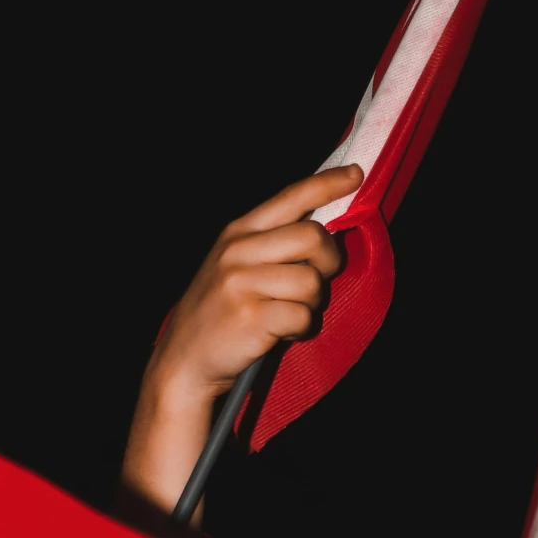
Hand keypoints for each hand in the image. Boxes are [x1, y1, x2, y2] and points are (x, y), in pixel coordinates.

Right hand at [121, 163, 361, 514]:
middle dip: (329, 261)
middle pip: (313, 237)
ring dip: (312, 302)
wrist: (183, 362)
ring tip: (291, 311)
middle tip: (320, 279)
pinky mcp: (251, 318)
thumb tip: (322, 227)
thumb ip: (268, 242)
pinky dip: (300, 328)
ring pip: (312, 281)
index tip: (355, 175)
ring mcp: (242, 285)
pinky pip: (302, 315)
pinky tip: (281, 333)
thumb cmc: (216, 314)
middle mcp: (238, 252)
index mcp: (237, 233)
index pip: (291, 198)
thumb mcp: (231, 265)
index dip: (327, 185)